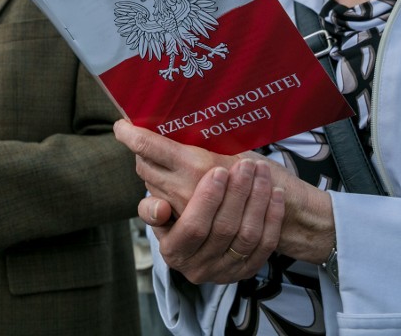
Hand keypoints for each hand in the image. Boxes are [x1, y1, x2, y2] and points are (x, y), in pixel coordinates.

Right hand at [115, 119, 284, 283]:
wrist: (225, 234)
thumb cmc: (189, 202)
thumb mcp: (165, 194)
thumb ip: (153, 173)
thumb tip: (126, 130)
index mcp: (170, 246)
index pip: (184, 224)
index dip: (203, 199)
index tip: (216, 171)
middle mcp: (193, 265)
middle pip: (217, 227)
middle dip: (232, 193)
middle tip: (242, 165)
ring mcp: (222, 270)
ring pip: (242, 234)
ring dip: (254, 199)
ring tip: (258, 170)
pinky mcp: (246, 270)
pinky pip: (264, 243)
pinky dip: (271, 215)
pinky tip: (273, 191)